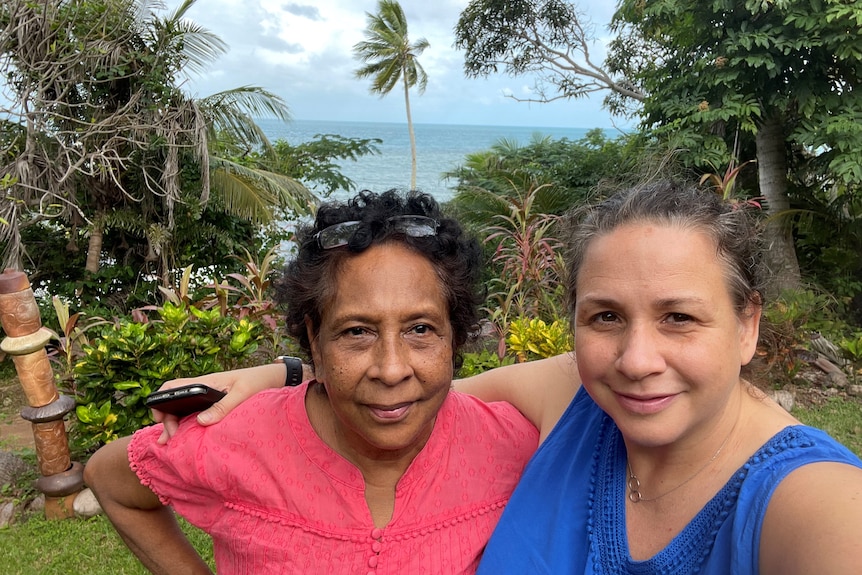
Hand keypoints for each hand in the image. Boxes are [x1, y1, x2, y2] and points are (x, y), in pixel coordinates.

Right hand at [152, 363, 287, 443]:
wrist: (273, 378)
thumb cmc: (258, 381)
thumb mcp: (242, 393)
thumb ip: (223, 406)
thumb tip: (201, 422)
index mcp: (205, 382)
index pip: (172, 387)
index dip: (159, 401)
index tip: (161, 420)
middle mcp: (202, 389)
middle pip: (173, 402)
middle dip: (166, 419)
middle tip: (172, 438)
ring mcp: (207, 398)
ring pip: (182, 410)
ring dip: (174, 424)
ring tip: (171, 442)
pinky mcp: (214, 406)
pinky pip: (194, 414)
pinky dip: (186, 425)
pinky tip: (184, 437)